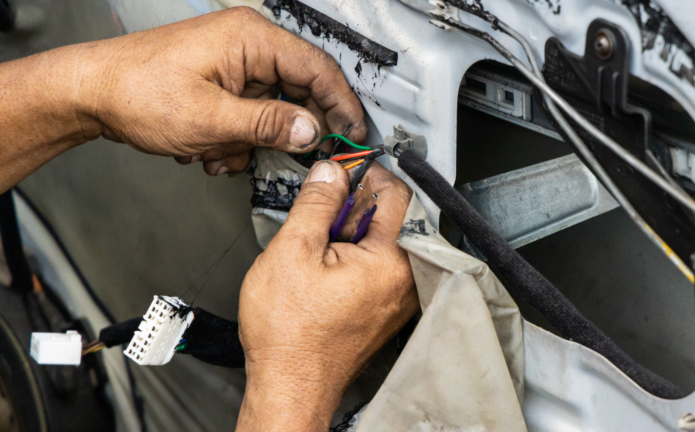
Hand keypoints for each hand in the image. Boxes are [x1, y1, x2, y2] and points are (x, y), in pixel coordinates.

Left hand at [81, 7, 364, 174]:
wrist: (92, 94)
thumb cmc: (136, 91)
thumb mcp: (210, 118)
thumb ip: (268, 125)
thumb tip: (312, 131)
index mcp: (250, 38)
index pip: (317, 68)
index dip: (341, 105)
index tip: (352, 135)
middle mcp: (247, 45)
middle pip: (298, 90)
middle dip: (286, 131)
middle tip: (292, 157)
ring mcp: (235, 64)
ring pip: (273, 110)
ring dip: (252, 141)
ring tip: (220, 152)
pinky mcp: (223, 82)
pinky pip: (250, 115)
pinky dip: (236, 139)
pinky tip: (209, 149)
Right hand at [236, 161, 418, 430]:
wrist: (288, 387)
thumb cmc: (290, 335)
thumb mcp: (292, 251)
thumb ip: (316, 203)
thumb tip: (329, 172)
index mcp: (392, 262)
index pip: (399, 194)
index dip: (368, 174)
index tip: (343, 169)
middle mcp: (406, 280)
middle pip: (393, 217)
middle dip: (356, 205)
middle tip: (322, 211)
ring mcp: (397, 298)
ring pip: (383, 241)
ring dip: (352, 231)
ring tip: (319, 244)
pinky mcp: (384, 310)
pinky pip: (378, 267)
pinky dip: (354, 256)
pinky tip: (325, 267)